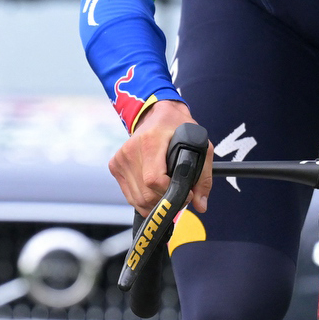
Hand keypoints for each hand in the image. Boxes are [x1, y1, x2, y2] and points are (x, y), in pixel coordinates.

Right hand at [108, 97, 203, 212]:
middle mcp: (131, 150)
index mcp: (150, 141)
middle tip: (179, 194)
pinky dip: (145, 200)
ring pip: (138, 200)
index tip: (186, 192)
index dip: (171, 193)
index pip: (154, 180)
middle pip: (146, 194)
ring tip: (168, 192)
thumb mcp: (200, 146)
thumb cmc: (179, 128)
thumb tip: (201, 205)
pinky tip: (155, 191)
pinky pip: (131, 197)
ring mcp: (120, 159)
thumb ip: (203, 177)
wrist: (157, 115)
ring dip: (156, 204)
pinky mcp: (115, 166)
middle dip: (166, 201)